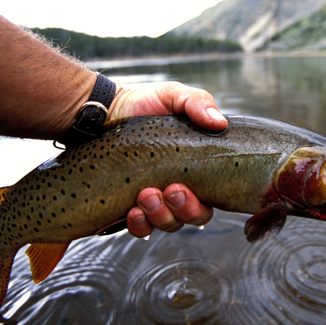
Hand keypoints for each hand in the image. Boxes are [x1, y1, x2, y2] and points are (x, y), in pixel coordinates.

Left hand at [108, 81, 227, 237]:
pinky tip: (132, 211)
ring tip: (145, 195)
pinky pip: (141, 229)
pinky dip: (140, 225)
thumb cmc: (145, 104)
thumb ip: (198, 102)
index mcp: (197, 170)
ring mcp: (156, 201)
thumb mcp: (174, 96)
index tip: (182, 187)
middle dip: (183, 210)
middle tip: (169, 190)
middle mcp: (180, 190)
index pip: (211, 199)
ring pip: (168, 224)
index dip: (202, 203)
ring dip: (160, 216)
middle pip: (194, 217)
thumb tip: (220, 123)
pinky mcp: (131, 207)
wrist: (105, 111)